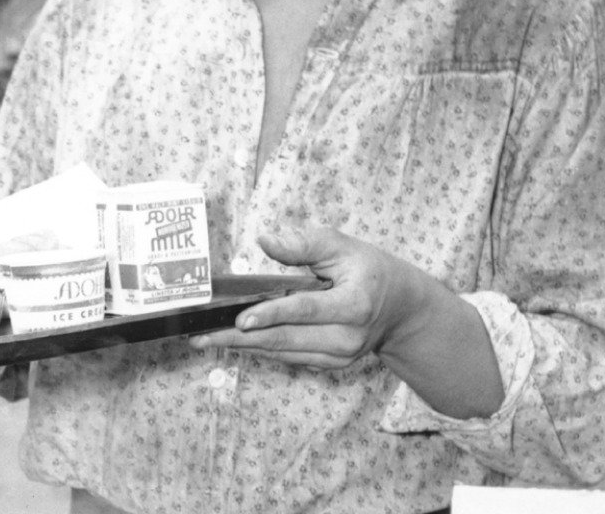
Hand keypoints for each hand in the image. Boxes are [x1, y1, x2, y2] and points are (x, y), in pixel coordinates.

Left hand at [189, 227, 429, 369]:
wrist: (402, 310)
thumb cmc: (371, 270)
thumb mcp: (344, 246)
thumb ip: (306, 243)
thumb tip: (267, 240)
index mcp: (355, 303)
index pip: (306, 309)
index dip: (272, 314)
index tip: (241, 319)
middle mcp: (348, 337)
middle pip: (286, 338)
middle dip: (240, 338)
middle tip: (202, 335)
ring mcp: (340, 356)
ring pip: (283, 352)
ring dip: (243, 347)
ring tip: (207, 339)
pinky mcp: (331, 365)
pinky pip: (290, 357)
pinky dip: (262, 350)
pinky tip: (235, 343)